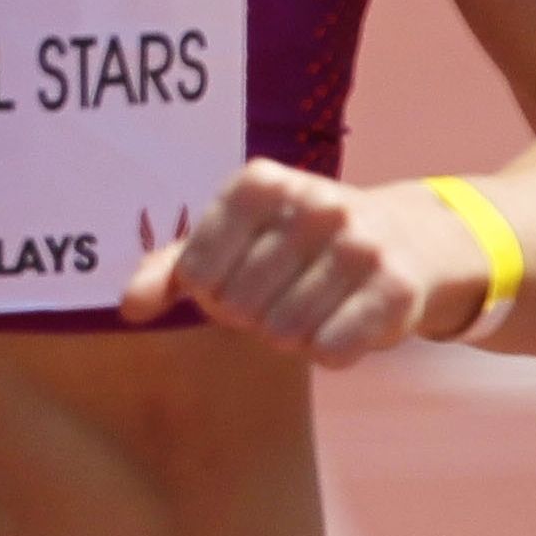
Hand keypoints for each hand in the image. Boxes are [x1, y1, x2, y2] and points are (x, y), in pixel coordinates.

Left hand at [119, 161, 489, 363]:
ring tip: (314, 304)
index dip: (212, 294)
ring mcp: (357, 244)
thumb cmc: (295, 243)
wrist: (406, 239)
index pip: (196, 275)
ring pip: (283, 334)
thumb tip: (129, 308)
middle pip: (238, 308)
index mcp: (258, 183)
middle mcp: (310, 204)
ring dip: (292, 335)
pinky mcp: (395, 288)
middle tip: (282, 295)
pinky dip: (331, 351)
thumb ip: (170, 272)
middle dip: (252, 317)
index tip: (238, 278)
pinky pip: (331, 351)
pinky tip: (345, 320)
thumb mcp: (230, 240)